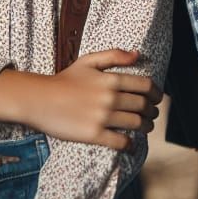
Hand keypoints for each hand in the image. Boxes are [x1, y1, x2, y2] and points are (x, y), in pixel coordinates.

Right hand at [0, 49, 161, 149]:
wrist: (40, 99)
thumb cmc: (65, 79)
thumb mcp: (89, 60)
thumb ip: (115, 55)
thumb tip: (138, 54)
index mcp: (112, 79)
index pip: (145, 86)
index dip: (156, 93)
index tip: (157, 98)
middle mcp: (110, 98)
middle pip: (143, 106)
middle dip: (152, 111)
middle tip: (152, 114)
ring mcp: (103, 117)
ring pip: (136, 123)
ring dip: (145, 127)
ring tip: (145, 127)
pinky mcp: (93, 134)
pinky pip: (120, 142)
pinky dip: (129, 144)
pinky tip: (130, 144)